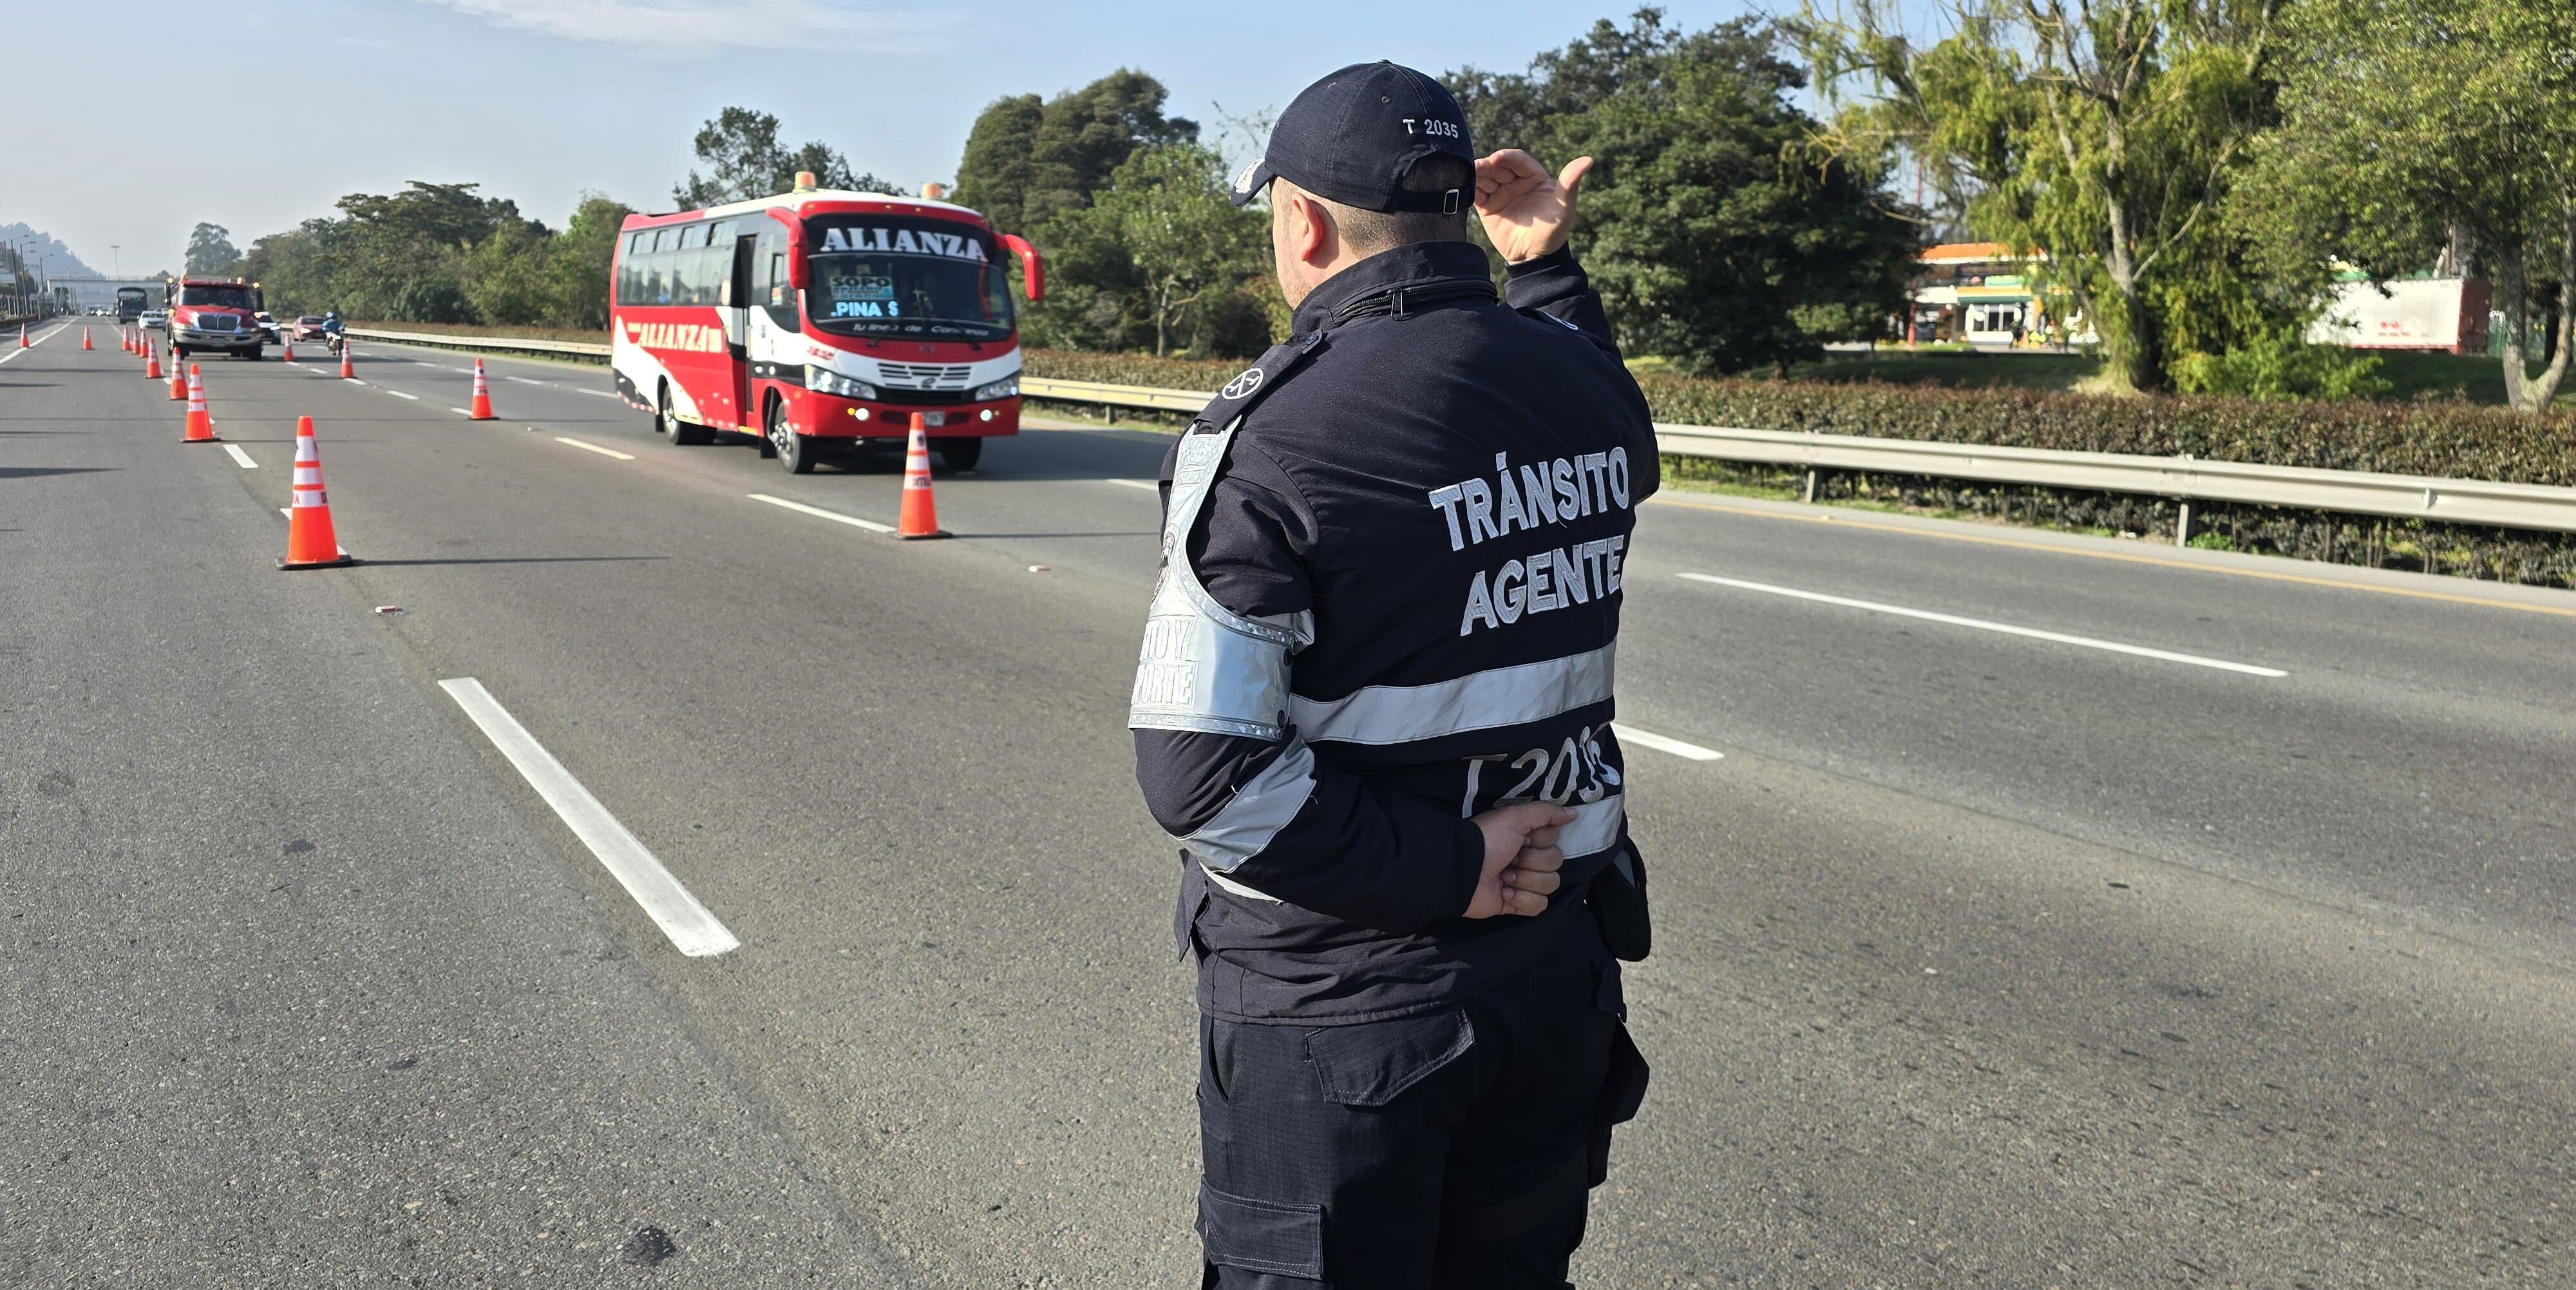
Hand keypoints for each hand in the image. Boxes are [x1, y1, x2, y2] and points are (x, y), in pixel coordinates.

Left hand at [1466, 802, 1577, 918]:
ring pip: (1550, 885)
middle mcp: (1528, 859)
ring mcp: (1524, 882)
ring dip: (1525, 880)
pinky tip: (1504, 893)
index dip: (1540, 841)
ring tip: (1503, 877)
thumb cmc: (1487, 840)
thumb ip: (1546, 812)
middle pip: (1555, 863)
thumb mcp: (1515, 817)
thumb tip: (1574, 813)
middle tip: (1509, 860)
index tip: (1521, 840)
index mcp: (1527, 838)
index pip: (1554, 841)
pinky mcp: (1518, 904)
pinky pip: (1539, 905)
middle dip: (1531, 862)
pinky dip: (1522, 899)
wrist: (1462, 871)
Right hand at [1473, 150, 1593, 263]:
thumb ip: (1570, 183)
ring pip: (1486, 178)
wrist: (1533, 259)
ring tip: (1469, 175)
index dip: (1507, 157)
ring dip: (1477, 174)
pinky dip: (1470, 188)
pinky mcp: (1487, 207)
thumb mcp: (1564, 208)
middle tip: (1479, 167)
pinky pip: (1477, 194)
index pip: (1518, 160)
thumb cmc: (1552, 233)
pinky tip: (1463, 185)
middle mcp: (1516, 182)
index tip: (1497, 159)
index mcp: (1534, 177)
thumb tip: (1588, 159)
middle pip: (1499, 167)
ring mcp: (1501, 193)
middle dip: (1489, 165)